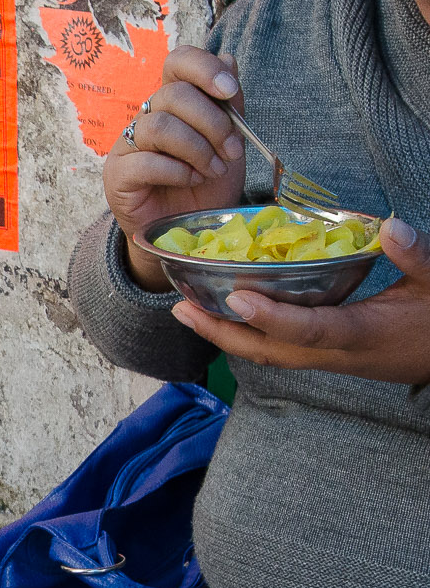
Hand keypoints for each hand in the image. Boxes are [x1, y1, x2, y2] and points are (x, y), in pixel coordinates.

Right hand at [104, 46, 246, 291]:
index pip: (178, 62)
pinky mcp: (117, 175)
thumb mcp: (229, 141)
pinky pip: (146, 161)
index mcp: (174, 102)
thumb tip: (227, 60)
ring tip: (211, 171)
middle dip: (213, 123)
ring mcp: (127, 146)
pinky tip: (190, 181)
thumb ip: (228, 104)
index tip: (230, 91)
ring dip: (197, 149)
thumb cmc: (206, 185)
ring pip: (160, 126)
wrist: (188, 232)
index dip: (203, 68)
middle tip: (232, 151)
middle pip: (174, 95)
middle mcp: (147, 117)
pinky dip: (177, 171)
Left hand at [174, 217, 429, 384]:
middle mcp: (337, 354)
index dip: (273, 317)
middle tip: (182, 308)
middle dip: (222, 333)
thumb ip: (417, 256)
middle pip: (270, 351)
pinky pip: (278, 351)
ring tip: (188, 311)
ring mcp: (329, 361)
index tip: (237, 298)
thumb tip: (390, 226)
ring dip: (225, 336)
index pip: (310, 329)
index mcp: (362, 334)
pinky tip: (227, 317)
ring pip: (268, 355)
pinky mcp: (327, 359)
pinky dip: (247, 336)